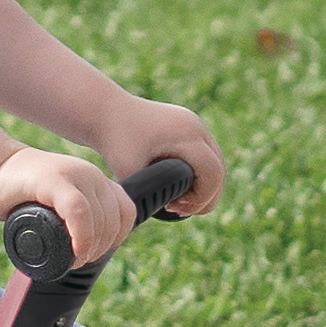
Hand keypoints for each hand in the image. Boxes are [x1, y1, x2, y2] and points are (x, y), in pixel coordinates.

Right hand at [0, 145, 133, 266]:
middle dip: (101, 248)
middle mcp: (90, 174)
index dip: (118, 237)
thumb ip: (78, 216)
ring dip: (91, 247)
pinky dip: (81, 235)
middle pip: (113, 219)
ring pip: (100, 218)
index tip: (97, 252)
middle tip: (79, 261)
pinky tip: (74, 252)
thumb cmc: (20, 193)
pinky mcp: (53, 179)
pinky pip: (78, 210)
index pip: (125, 211)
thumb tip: (90, 250)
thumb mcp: (59, 203)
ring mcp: (73, 174)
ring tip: (74, 259)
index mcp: (95, 179)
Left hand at [100, 102, 226, 220]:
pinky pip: (205, 156)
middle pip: (218, 170)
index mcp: (186, 134)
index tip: (175, 208)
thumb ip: (145, 192)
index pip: (213, 173)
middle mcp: (196, 126)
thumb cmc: (114, 139)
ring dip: (203, 187)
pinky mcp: (189, 127)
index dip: (201, 198)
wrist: (106, 111)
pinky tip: (177, 187)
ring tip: (176, 201)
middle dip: (204, 197)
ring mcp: (195, 124)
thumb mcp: (126, 170)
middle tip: (177, 210)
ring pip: (215, 164)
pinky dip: (199, 175)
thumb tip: (160, 215)